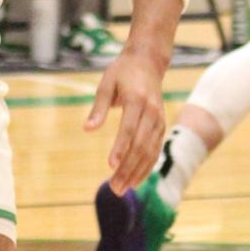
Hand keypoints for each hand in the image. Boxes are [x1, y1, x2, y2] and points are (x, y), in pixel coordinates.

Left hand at [84, 43, 168, 194]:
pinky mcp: (161, 125)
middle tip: (114, 187)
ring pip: (150, 151)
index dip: (120, 148)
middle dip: (128, 168)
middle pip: (140, 145)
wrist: (148, 61)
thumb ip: (98, 108)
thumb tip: (87, 129)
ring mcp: (159, 119)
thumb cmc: (122, 72)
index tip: (111, 166)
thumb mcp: (106, 84)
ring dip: (137, 172)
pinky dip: (147, 166)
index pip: (128, 129)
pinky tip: (136, 180)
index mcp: (136, 100)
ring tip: (122, 189)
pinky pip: (155, 149)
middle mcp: (152, 111)